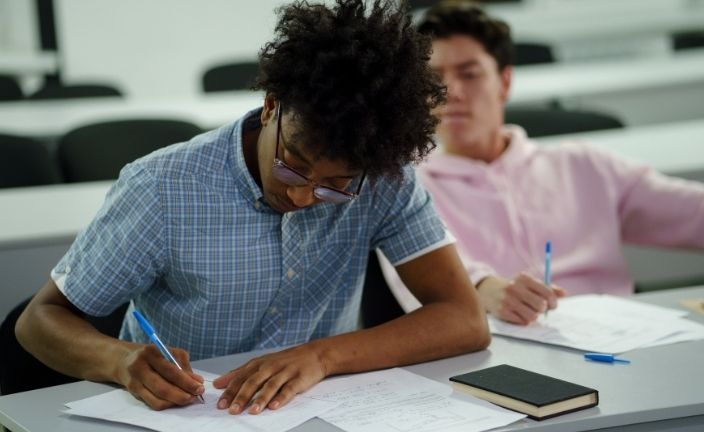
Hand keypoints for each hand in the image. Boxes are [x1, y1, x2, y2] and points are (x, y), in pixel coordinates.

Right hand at [115, 344, 204, 409]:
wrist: (126, 360)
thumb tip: (198, 380)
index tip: (199, 387)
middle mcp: (140, 366)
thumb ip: (183, 366)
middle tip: (195, 396)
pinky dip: (167, 404)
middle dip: (182, 394)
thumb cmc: (153, 356)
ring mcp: (135, 380)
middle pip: (162, 386)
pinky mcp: (133, 391)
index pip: (171, 370)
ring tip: (187, 399)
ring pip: (157, 397)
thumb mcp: (169, 353)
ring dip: (175, 401)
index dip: (186, 381)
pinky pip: (152, 402)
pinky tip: (175, 401)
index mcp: (152, 352)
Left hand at [213, 343, 327, 414]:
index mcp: (259, 364)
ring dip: (261, 399)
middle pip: (254, 382)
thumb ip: (240, 373)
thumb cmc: (285, 361)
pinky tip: (274, 406)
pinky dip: (281, 398)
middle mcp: (270, 367)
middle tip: (233, 410)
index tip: (220, 404)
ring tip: (253, 411)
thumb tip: (218, 383)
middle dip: (242, 396)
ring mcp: (285, 372)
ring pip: (271, 386)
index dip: (230, 391)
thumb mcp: (261, 363)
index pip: (241, 378)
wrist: (314, 354)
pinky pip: (289, 389)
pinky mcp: (299, 378)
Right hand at [477, 273, 565, 324]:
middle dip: (542, 309)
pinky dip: (523, 320)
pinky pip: (523, 322)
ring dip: (532, 316)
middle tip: (538, 308)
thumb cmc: (515, 288)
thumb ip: (547, 288)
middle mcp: (515, 287)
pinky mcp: (502, 311)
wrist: (488, 290)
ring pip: (533, 316)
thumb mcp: (529, 283)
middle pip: (541, 306)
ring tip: (527, 311)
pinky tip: (518, 313)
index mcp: (524, 278)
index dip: (553, 302)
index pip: (547, 292)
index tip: (552, 305)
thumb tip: (564, 294)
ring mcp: (508, 300)